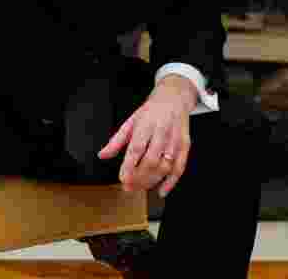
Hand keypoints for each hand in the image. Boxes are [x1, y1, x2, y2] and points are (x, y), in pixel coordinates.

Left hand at [98, 75, 196, 196]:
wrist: (174, 97)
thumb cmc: (151, 111)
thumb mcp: (131, 121)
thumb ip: (116, 141)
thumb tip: (102, 155)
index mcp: (146, 124)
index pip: (137, 148)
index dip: (129, 166)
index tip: (122, 178)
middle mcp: (162, 131)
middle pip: (151, 160)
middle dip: (139, 177)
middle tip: (129, 187)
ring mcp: (175, 139)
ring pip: (165, 166)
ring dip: (152, 181)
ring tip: (140, 187)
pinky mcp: (185, 145)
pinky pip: (180, 167)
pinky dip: (171, 182)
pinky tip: (161, 191)